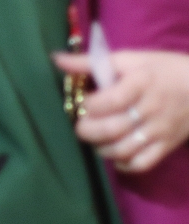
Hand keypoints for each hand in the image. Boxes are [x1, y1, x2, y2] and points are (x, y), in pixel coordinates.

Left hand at [55, 51, 188, 172]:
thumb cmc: (161, 69)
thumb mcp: (128, 59)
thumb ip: (90, 62)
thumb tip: (56, 59)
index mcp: (140, 84)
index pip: (111, 101)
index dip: (90, 106)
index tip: (83, 103)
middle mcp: (150, 109)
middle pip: (113, 128)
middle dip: (88, 130)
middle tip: (81, 126)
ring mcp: (159, 130)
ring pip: (124, 149)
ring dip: (102, 148)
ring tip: (95, 140)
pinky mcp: (167, 145)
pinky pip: (143, 163)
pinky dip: (124, 164)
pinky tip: (115, 156)